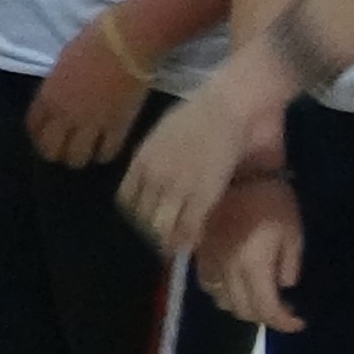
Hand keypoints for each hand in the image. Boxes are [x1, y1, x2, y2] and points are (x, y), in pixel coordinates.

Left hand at [27, 20, 152, 165]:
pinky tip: (105, 148)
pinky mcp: (118, 127)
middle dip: (55, 152)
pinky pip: (107, 152)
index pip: (34, 126)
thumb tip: (59, 95)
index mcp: (48, 95)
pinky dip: (104, 154)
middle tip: (64, 148)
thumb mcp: (63, 62)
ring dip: (78, 157)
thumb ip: (57, 85)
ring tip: (85, 151)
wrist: (127, 42)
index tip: (44, 136)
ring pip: (76, 158)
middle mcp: (65, 115)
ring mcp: (91, 123)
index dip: (37, 135)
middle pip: (51, 149)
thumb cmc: (94, 41)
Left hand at [118, 73, 271, 258]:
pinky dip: (187, 239)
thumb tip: (149, 176)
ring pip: (160, 227)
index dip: (134, 215)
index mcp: (141, 161)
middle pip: (140, 218)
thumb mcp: (162, 136)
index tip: (144, 220)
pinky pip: (187, 228)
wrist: (228, 107)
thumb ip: (152, 160)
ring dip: (166, 240)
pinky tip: (192, 243)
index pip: (126, 200)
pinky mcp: (202, 196)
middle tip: (162, 238)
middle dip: (149, 231)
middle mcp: (153, 177)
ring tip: (175, 245)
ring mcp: (176, 188)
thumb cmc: (199, 115)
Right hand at [190, 176, 302, 330]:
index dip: (283, 322)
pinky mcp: (200, 252)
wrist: (240, 171)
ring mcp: (209, 262)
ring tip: (259, 296)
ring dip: (242, 306)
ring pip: (221, 300)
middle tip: (282, 309)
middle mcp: (227, 269)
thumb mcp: (293, 232)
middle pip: (241, 310)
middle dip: (264, 316)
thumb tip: (284, 285)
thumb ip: (289, 264)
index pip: (266, 309)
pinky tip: (236, 282)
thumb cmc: (273, 199)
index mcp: (253, 265)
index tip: (299, 322)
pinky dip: (223, 292)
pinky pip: (208, 284)